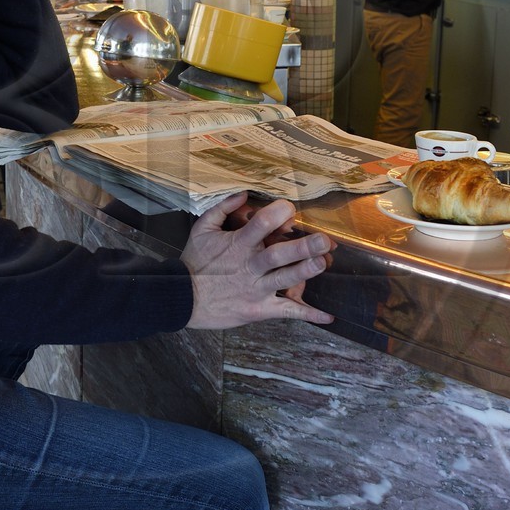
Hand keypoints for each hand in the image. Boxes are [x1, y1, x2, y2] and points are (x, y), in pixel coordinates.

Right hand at [181, 193, 334, 329]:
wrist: (182, 297)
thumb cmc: (195, 262)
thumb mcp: (202, 229)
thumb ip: (223, 208)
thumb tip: (245, 194)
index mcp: (238, 244)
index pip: (261, 224)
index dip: (278, 213)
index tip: (290, 208)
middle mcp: (250, 266)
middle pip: (279, 254)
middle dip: (303, 246)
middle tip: (324, 239)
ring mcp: (256, 289)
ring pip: (284, 279)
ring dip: (305, 271)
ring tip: (324, 262)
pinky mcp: (259, 309)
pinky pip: (286, 311)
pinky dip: (307, 314)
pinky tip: (327, 316)